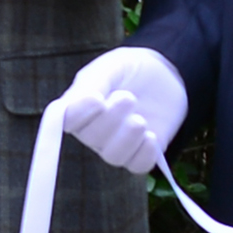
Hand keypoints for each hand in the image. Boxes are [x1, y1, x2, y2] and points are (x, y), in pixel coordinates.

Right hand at [47, 46, 187, 172]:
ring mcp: (118, 143)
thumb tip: (80, 101)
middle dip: (111, 120)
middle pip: (92, 138)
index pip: (67, 120)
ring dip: (127, 139)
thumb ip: (93, 83)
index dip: (79, 113)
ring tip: (140, 120)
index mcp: (80, 107)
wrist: (166, 74)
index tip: (97, 99)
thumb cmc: (131, 69)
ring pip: (113, 156)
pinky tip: (152, 137)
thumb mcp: (111, 67)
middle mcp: (94, 130)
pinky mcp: (141, 152)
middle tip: (129, 97)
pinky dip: (144, 154)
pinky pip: (137, 165)